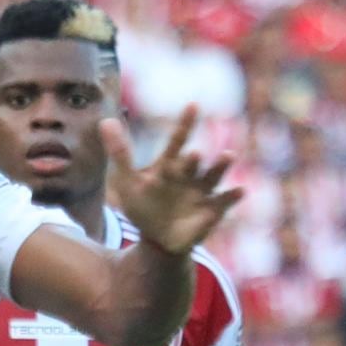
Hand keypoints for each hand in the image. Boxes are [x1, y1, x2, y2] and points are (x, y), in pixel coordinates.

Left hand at [105, 106, 238, 255]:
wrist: (159, 240)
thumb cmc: (144, 207)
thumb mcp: (128, 182)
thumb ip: (120, 153)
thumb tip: (105, 121)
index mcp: (171, 165)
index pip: (178, 140)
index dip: (185, 124)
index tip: (193, 105)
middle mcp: (190, 175)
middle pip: (194, 163)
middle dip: (194, 160)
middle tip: (193, 154)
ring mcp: (203, 192)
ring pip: (213, 176)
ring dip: (221, 166)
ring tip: (227, 155)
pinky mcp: (213, 211)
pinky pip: (225, 201)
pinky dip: (233, 196)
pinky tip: (241, 190)